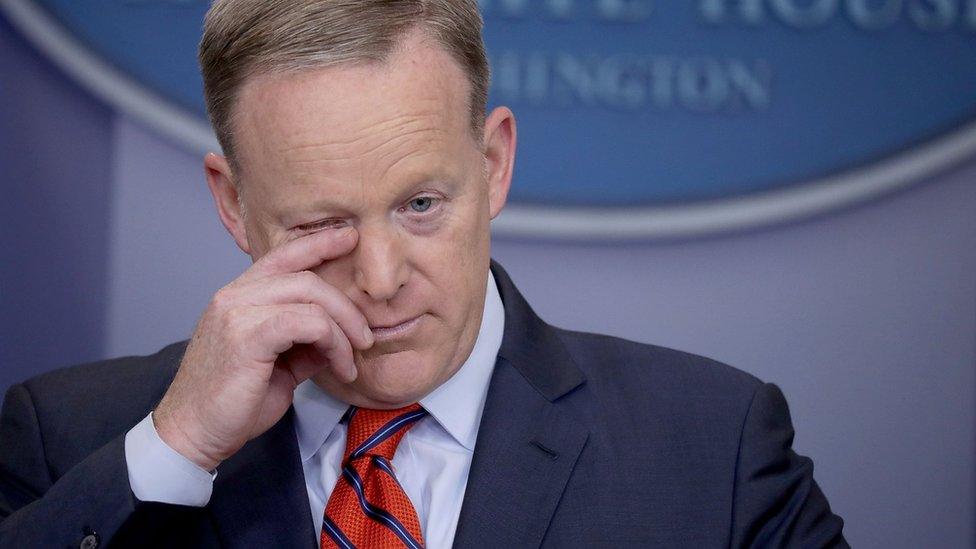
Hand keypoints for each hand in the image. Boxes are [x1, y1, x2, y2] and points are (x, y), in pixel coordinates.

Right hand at [153, 226, 371, 470]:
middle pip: (306, 276)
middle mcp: (234, 295)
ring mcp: (237, 312)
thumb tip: (340, 334)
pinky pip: (307, 321)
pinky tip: (338, 366)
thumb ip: (305, 341)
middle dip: (346, 306)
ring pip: (310, 295)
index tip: (350, 237)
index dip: (319, 243)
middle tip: (365, 337)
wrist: (194, 435)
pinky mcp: (247, 335)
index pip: (283, 256)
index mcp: (239, 296)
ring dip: (343, 329)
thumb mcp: (279, 364)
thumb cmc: (233, 403)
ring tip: (351, 360)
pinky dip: (332, 342)